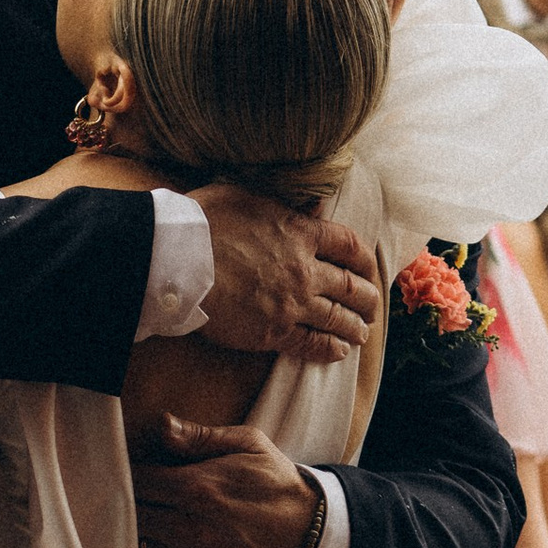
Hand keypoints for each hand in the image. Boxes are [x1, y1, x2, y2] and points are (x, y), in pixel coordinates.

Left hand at [131, 416, 320, 547]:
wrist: (308, 541)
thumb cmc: (276, 487)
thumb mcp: (250, 445)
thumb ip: (200, 436)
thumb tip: (161, 426)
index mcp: (197, 490)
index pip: (136, 482)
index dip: (131, 476)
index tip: (139, 475)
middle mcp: (189, 531)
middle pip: (130, 516)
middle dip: (133, 505)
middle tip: (147, 499)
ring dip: (140, 536)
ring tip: (159, 523)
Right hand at [198, 187, 379, 365]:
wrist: (176, 259)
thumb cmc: (203, 222)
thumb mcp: (248, 196)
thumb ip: (281, 205)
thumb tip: (308, 206)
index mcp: (300, 232)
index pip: (349, 246)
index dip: (364, 260)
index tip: (368, 269)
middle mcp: (304, 269)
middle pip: (351, 286)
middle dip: (366, 299)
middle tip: (371, 307)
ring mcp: (291, 303)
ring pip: (337, 318)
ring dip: (354, 327)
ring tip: (361, 334)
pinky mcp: (272, 332)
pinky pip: (311, 344)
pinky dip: (329, 349)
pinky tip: (338, 351)